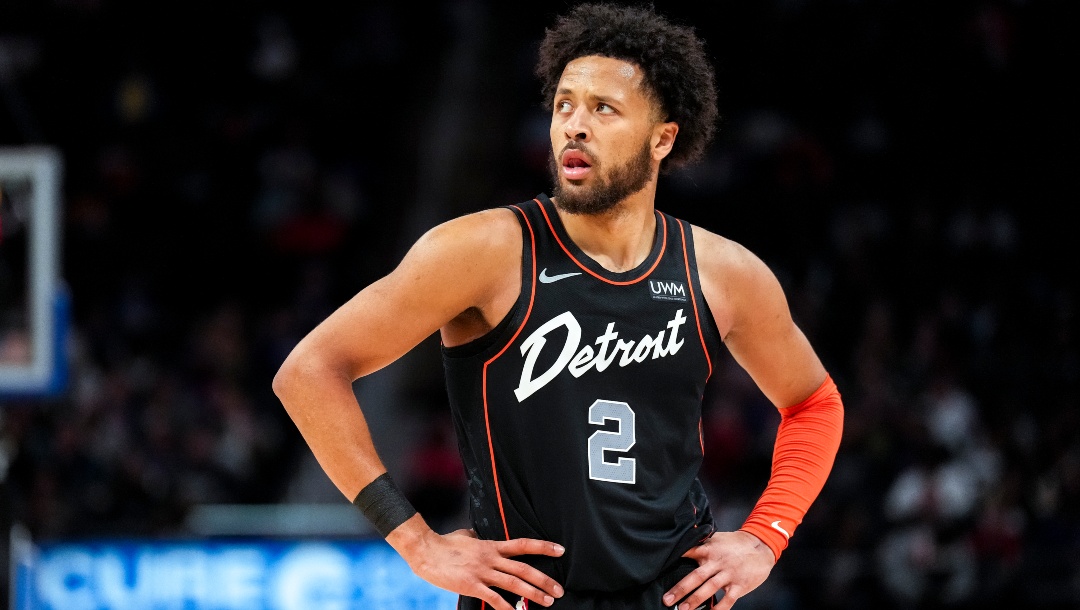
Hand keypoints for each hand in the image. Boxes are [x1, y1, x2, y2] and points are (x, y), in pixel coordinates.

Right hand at [402, 527, 565, 609]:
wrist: (426, 550)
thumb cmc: (445, 543)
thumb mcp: (467, 535)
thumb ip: (478, 538)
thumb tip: (480, 536)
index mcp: (491, 545)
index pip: (523, 545)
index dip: (543, 547)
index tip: (560, 551)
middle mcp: (491, 558)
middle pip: (524, 568)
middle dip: (544, 580)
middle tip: (559, 590)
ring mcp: (482, 572)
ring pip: (514, 583)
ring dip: (533, 593)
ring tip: (547, 602)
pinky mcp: (471, 585)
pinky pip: (494, 598)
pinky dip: (506, 607)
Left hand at [662, 531, 774, 609]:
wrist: (761, 546)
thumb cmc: (734, 543)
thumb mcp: (716, 538)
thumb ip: (700, 542)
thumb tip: (681, 540)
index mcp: (709, 549)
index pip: (689, 553)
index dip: (675, 559)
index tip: (661, 567)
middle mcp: (717, 562)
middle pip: (696, 576)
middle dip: (680, 589)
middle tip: (667, 600)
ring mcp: (728, 574)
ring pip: (709, 589)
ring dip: (695, 600)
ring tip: (682, 609)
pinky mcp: (739, 585)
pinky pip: (728, 600)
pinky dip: (719, 609)